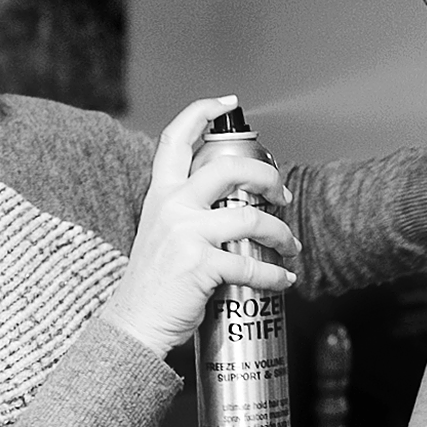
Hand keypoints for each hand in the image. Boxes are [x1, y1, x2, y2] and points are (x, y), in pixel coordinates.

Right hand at [103, 97, 301, 356]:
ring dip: (280, 232)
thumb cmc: (154, 283)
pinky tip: (285, 280)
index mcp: (160, 194)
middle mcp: (171, 206)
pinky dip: (275, 274)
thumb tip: (235, 206)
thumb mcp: (162, 233)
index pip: (175, 138)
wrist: (135, 324)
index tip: (229, 103)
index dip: (202, 112)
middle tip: (282, 193)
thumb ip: (188, 213)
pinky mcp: (200, 266)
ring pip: (250, 217)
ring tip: (291, 244)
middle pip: (228, 169)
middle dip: (267, 176)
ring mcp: (186, 234)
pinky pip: (251, 265)